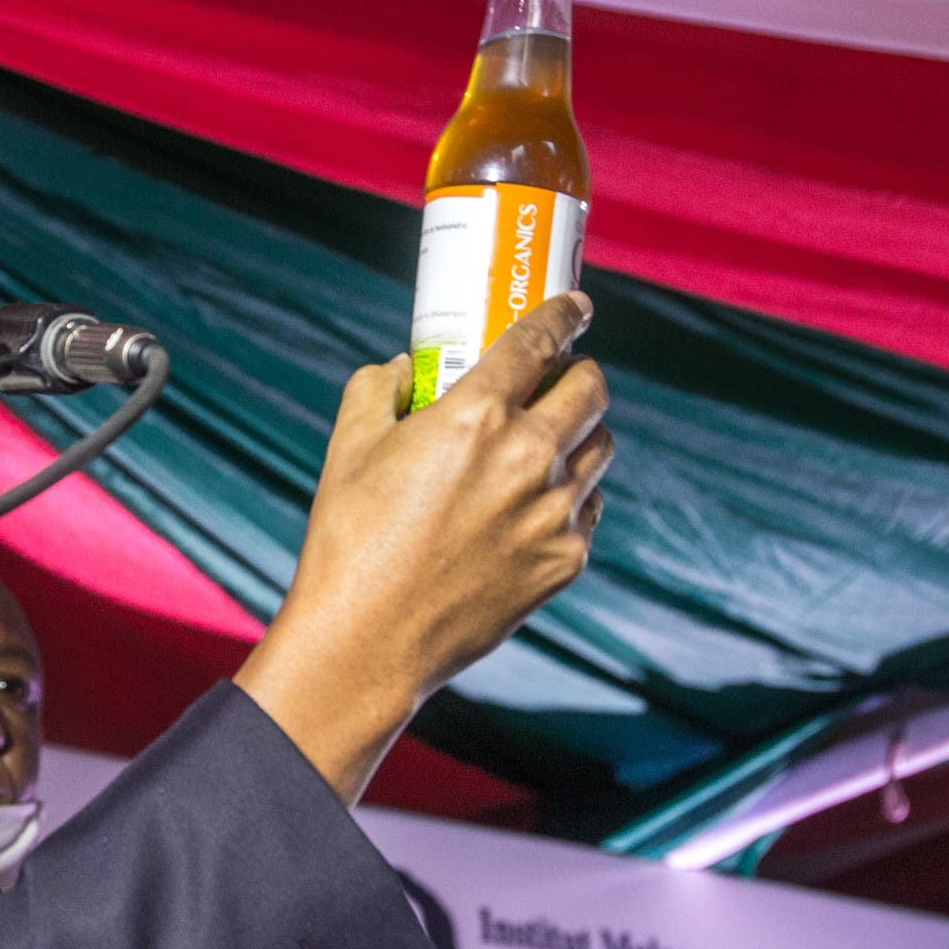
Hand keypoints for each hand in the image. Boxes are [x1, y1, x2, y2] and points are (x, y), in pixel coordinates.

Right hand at [235, 293, 610, 803]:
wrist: (367, 641)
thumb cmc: (348, 541)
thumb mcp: (347, 448)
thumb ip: (376, 390)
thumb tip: (399, 369)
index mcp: (476, 414)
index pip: (541, 340)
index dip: (564, 314)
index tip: (575, 307)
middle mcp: (529, 457)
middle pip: (592, 388)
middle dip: (579, 373)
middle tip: (557, 379)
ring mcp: (555, 513)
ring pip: (602, 448)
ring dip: (581, 434)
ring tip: (548, 443)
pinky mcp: (565, 562)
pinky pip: (587, 510)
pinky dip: (569, 497)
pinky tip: (534, 506)